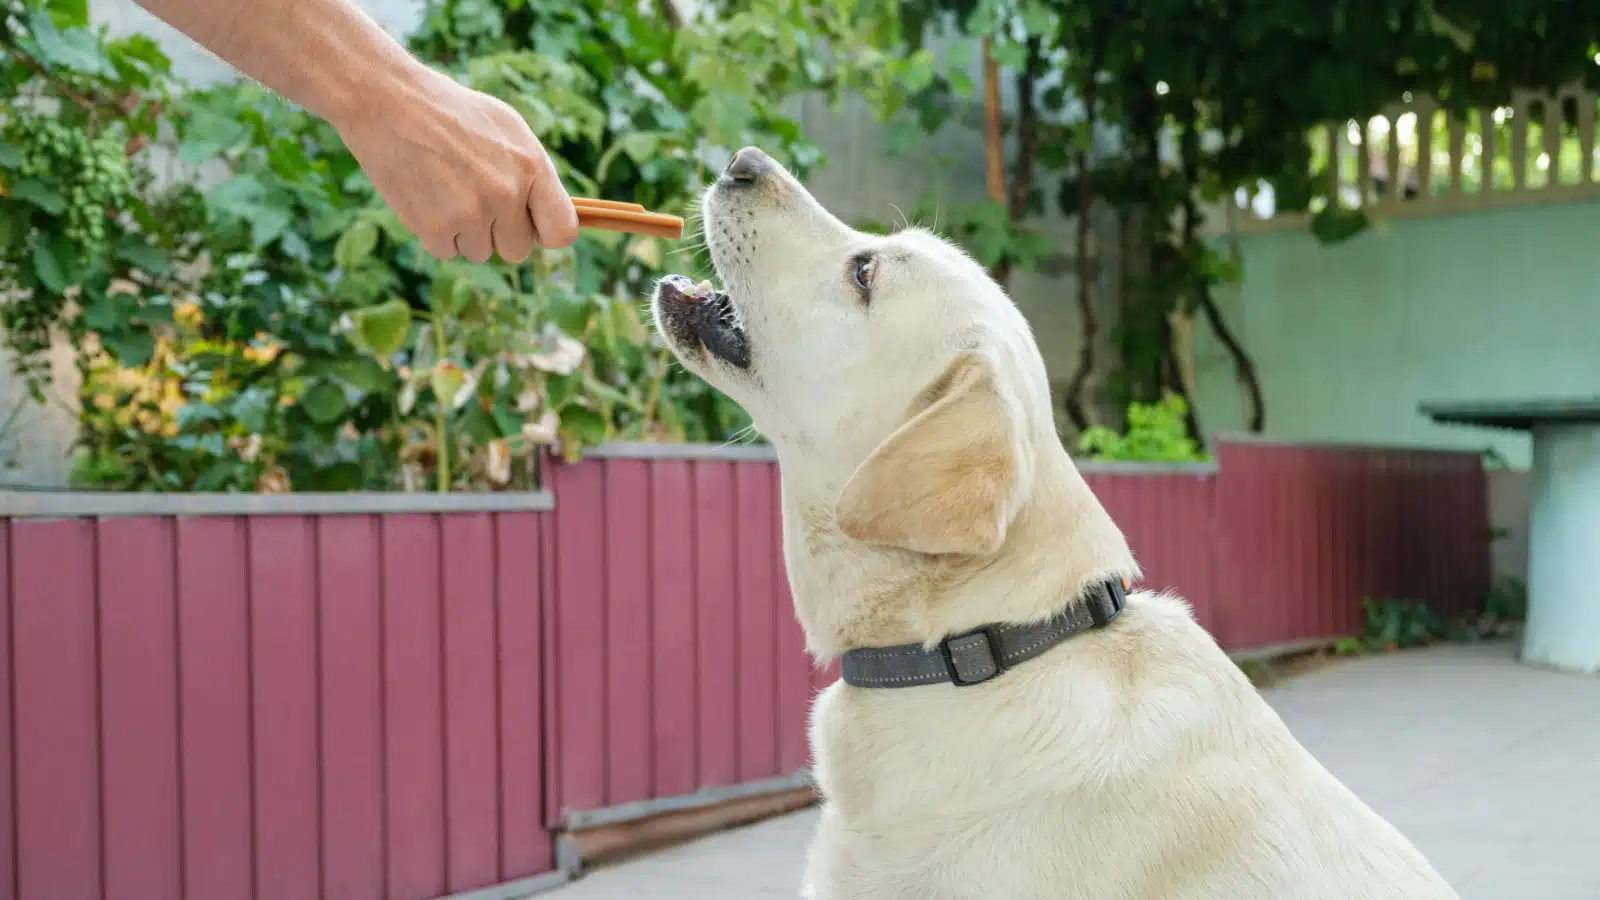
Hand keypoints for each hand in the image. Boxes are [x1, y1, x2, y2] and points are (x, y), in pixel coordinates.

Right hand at [335, 63, 578, 262]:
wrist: (389, 102)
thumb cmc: (452, 113)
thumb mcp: (508, 128)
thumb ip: (533, 173)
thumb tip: (545, 215)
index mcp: (531, 166)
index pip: (561, 231)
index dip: (544, 232)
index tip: (529, 225)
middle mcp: (507, 193)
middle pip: (517, 250)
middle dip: (499, 231)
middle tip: (474, 198)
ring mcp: (471, 213)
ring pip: (481, 252)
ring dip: (466, 232)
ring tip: (447, 190)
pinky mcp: (435, 228)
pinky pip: (448, 252)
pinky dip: (436, 233)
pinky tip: (427, 198)